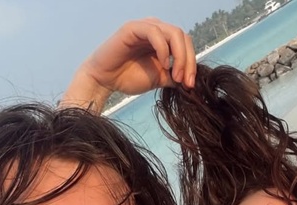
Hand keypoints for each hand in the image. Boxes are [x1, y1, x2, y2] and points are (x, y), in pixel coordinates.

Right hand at [61, 19, 196, 112]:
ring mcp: (146, 27)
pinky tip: (164, 64)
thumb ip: (173, 77)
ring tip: (175, 76)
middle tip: (186, 82)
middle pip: (183, 37)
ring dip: (179, 56)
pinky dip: (163, 49)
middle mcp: (157, 29)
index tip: (190, 85)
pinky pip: (155, 32)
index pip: (186, 45)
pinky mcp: (134, 27)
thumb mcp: (158, 79)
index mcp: (164, 40)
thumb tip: (190, 82)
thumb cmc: (128, 78)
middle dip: (188, 61)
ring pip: (174, 33)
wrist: (105, 80)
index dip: (192, 64)